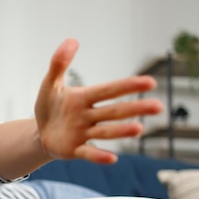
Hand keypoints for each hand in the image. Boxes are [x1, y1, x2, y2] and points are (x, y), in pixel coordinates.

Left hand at [34, 38, 163, 163]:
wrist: (39, 132)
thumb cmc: (49, 107)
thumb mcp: (50, 84)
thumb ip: (59, 64)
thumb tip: (72, 40)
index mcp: (85, 98)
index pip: (109, 90)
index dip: (127, 86)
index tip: (150, 82)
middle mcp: (89, 115)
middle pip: (114, 111)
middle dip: (135, 108)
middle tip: (158, 106)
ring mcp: (84, 133)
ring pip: (105, 131)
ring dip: (121, 131)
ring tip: (139, 129)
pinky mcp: (75, 150)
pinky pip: (88, 152)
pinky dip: (99, 155)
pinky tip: (112, 158)